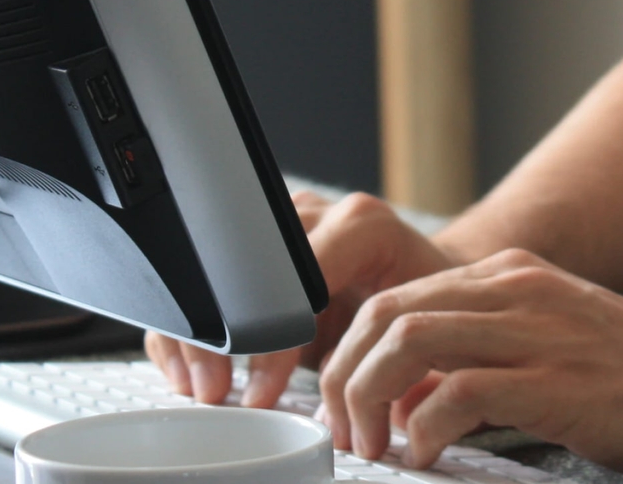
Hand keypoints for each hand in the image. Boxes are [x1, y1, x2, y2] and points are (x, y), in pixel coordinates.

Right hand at [146, 190, 460, 405]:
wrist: (431, 279)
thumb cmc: (430, 306)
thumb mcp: (415, 328)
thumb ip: (378, 356)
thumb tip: (346, 409)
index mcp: (362, 226)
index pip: (298, 279)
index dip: (272, 341)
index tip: (261, 389)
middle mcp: (319, 213)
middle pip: (245, 267)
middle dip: (222, 337)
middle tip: (215, 388)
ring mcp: (283, 223)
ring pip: (216, 269)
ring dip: (198, 333)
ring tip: (202, 383)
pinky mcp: (259, 242)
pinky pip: (209, 278)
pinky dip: (194, 325)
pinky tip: (192, 366)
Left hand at [317, 248, 622, 479]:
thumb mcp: (557, 351)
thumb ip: (485, 363)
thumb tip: (409, 404)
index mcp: (514, 279)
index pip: (395, 296)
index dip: (351, 353)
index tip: (343, 408)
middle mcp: (518, 290)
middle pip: (384, 312)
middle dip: (343, 376)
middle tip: (345, 434)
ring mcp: (540, 331)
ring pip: (406, 340)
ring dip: (368, 399)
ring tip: (373, 446)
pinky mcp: (560, 383)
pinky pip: (457, 394)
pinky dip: (423, 429)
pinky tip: (426, 456)